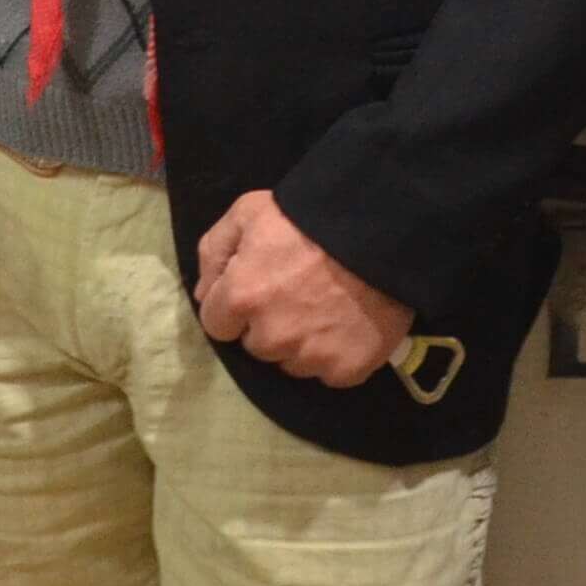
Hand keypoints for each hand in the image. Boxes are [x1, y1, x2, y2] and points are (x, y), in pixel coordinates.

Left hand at [191, 189, 413, 389]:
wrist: (382, 228)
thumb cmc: (308, 215)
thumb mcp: (249, 211)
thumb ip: (214, 251)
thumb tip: (203, 295)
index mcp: (240, 298)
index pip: (217, 324)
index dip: (235, 306)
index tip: (256, 289)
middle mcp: (271, 336)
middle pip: (256, 345)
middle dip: (268, 324)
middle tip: (296, 294)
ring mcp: (311, 356)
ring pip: (292, 362)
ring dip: (301, 343)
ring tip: (325, 308)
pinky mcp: (348, 369)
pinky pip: (330, 373)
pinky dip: (336, 354)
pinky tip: (347, 326)